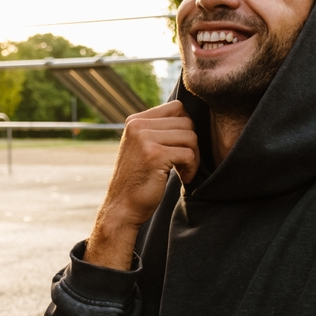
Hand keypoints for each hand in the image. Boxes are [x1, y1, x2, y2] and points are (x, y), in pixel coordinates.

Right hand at [84, 101, 198, 269]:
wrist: (121, 208)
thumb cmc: (138, 181)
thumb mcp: (143, 147)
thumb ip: (159, 131)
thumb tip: (189, 117)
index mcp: (135, 120)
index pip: (177, 107)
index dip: (186, 127)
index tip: (181, 148)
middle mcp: (138, 125)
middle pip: (187, 122)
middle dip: (192, 144)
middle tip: (184, 164)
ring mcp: (145, 139)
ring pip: (190, 137)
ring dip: (194, 157)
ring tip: (183, 171)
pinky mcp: (154, 155)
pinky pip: (188, 154)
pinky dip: (191, 168)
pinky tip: (183, 178)